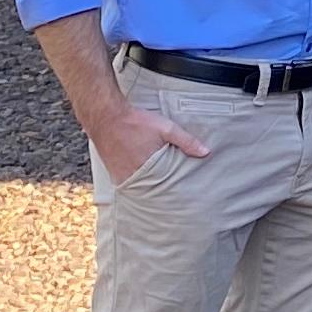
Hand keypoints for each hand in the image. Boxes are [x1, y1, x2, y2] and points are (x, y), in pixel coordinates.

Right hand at [88, 105, 205, 181]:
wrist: (106, 117)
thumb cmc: (136, 122)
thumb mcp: (166, 128)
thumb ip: (186, 141)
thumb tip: (205, 152)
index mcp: (148, 168)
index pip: (166, 186)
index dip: (175, 187)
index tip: (184, 191)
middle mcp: (133, 176)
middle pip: (152, 188)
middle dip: (162, 188)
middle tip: (174, 194)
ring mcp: (121, 176)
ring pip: (140, 186)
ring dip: (149, 185)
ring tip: (160, 186)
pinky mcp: (114, 173)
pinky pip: (128, 182)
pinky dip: (137, 181)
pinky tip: (144, 177)